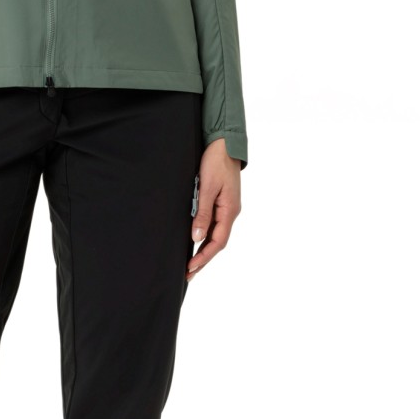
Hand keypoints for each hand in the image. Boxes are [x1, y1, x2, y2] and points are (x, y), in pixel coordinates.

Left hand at [187, 139, 242, 281]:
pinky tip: (196, 242)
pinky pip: (215, 224)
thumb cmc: (216, 162)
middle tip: (188, 274)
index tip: (190, 268)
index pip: (218, 242)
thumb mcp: (206, 187)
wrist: (225, 143)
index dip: (204, 257)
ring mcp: (228, 208)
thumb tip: (196, 238)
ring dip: (204, 250)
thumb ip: (202, 213)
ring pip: (216, 235)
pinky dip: (205, 237)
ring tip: (191, 264)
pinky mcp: (222, 202)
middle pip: (218, 242)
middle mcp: (231, 212)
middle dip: (203, 259)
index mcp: (230, 210)